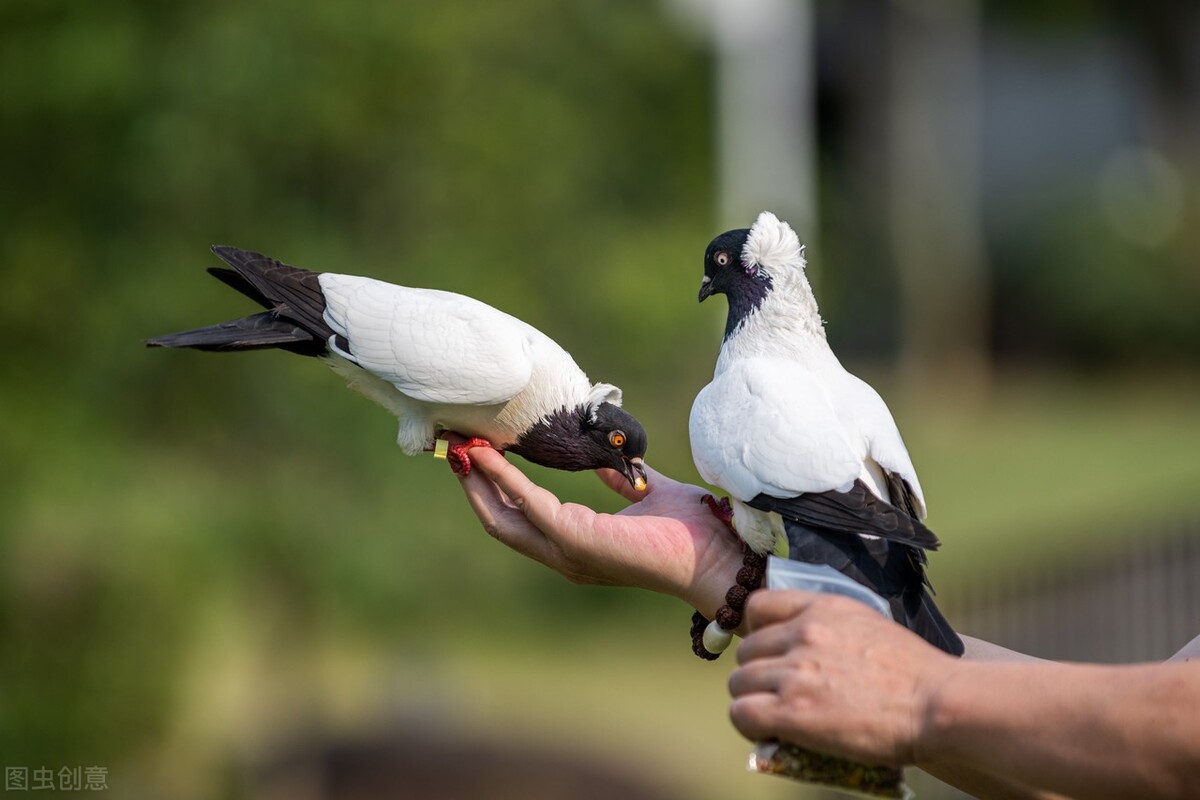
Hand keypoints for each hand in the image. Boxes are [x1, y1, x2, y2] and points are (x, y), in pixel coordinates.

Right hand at [454, 444, 744, 619]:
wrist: (719, 557)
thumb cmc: (692, 531)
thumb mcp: (646, 492)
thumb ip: (620, 479)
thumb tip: (604, 460)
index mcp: (577, 542)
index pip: (520, 516)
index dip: (493, 485)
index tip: (476, 450)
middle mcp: (564, 553)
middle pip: (499, 519)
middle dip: (472, 483)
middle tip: (454, 445)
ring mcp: (567, 551)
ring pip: (503, 517)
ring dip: (479, 480)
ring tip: (461, 446)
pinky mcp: (577, 541)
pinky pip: (530, 504)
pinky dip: (505, 478)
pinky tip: (490, 454)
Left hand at [728, 589, 956, 767]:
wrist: (938, 704)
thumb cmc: (915, 674)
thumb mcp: (869, 626)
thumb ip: (831, 629)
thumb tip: (803, 649)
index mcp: (822, 608)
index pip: (757, 605)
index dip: (755, 631)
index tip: (767, 651)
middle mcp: (803, 634)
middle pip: (745, 651)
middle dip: (757, 673)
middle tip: (776, 693)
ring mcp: (796, 671)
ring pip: (739, 683)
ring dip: (751, 700)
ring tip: (774, 716)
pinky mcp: (792, 710)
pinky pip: (742, 714)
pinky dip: (749, 725)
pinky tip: (767, 732)